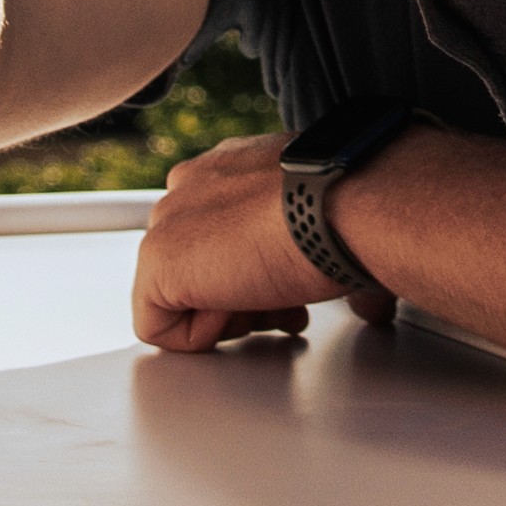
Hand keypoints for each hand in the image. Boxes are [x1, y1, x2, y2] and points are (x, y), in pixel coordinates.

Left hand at [135, 131, 320, 352]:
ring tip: (271, 307)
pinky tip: (241, 312)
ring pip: (180, 294)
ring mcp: (168, 221)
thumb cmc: (347, 206)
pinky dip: (198, 336)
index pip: (220, 235)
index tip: (288, 285)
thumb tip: (325, 273)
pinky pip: (158, 324)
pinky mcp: (157, 262)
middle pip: (200, 265)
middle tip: (282, 304)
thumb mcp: (319, 212)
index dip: (255, 272)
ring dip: (226, 315)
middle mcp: (191, 186)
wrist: (340, 206)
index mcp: (229, 169)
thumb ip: (297, 230)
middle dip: (240, 296)